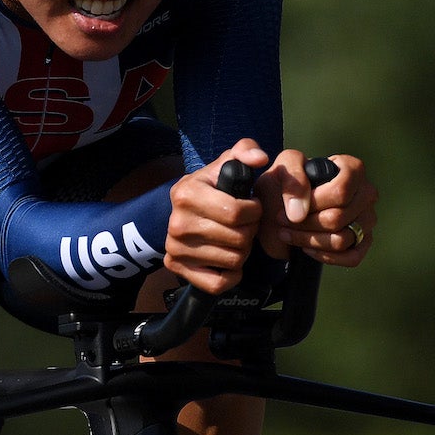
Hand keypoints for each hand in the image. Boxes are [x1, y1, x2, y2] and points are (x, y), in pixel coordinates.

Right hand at [164, 139, 270, 293]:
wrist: (182, 210)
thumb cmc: (213, 187)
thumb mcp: (226, 164)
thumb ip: (245, 151)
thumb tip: (260, 158)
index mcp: (186, 193)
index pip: (238, 212)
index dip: (254, 211)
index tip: (250, 205)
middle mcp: (176, 222)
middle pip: (238, 239)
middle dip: (249, 231)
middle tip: (243, 224)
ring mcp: (175, 247)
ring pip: (232, 260)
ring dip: (241, 251)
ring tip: (233, 238)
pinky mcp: (177, 267)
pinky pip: (219, 283)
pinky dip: (231, 275)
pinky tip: (227, 259)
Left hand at [255, 149, 377, 266]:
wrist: (278, 204)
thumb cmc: (284, 182)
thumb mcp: (282, 168)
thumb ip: (293, 180)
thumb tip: (299, 214)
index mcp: (353, 169)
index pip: (340, 192)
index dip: (314, 203)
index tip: (290, 206)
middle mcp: (366, 193)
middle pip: (338, 218)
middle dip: (303, 223)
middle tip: (281, 220)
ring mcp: (368, 219)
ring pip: (341, 239)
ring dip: (308, 240)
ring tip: (286, 233)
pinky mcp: (363, 241)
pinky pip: (351, 257)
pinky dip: (325, 257)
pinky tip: (306, 248)